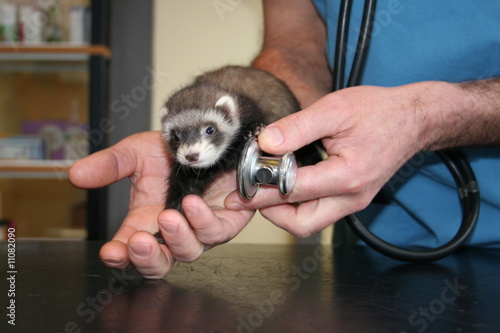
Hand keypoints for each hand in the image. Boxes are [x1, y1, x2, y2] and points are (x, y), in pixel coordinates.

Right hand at [69, 131, 254, 277]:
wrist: (209, 138)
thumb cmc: (174, 151)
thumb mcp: (136, 153)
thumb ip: (109, 166)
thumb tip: (76, 175)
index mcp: (146, 221)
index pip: (128, 249)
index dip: (119, 256)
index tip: (111, 252)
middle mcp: (172, 231)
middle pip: (159, 264)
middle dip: (147, 258)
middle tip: (139, 243)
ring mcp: (199, 230)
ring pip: (189, 252)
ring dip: (178, 238)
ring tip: (170, 216)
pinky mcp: (226, 221)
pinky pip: (218, 230)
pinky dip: (206, 220)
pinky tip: (195, 204)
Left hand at [225, 83, 434, 236]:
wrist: (412, 119)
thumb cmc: (378, 111)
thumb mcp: (334, 109)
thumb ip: (297, 127)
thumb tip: (265, 143)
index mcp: (348, 175)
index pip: (293, 191)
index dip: (261, 188)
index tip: (240, 183)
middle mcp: (352, 197)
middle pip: (301, 224)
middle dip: (270, 213)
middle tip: (248, 195)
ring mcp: (354, 202)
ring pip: (309, 223)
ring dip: (282, 212)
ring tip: (262, 190)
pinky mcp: (352, 199)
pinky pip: (319, 212)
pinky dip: (297, 205)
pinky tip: (283, 185)